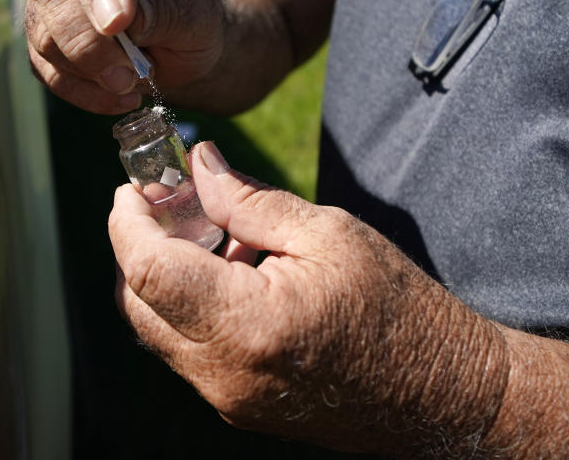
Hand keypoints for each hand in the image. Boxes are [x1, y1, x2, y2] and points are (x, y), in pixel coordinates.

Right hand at [25, 0, 224, 113]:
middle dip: (88, 42)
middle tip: (128, 74)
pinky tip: (122, 98)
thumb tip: (119, 20)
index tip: (119, 23)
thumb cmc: (191, 7)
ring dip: (89, 71)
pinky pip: (47, 70)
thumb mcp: (196, 6)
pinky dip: (84, 92)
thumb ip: (162, 7)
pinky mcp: (44, 38)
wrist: (183, 39)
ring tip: (136, 80)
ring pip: (44, 36)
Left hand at [108, 142, 508, 455]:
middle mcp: (224, 372)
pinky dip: (189, 307)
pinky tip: (231, 275)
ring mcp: (227, 397)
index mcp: (247, 324)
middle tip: (164, 205)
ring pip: (157, 331)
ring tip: (210, 236)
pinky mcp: (238, 406)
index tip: (130, 190)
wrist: (442, 394)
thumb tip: (198, 163)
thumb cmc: (396, 307)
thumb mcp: (326, 233)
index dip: (127, 223)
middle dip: (136, 248)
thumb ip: (248, 199)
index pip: (147, 271)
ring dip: (163, 278)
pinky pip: (187, 351)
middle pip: (137, 305)